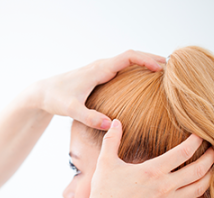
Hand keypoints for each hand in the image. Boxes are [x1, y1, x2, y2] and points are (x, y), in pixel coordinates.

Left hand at [32, 50, 165, 129]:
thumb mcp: (71, 109)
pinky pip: (120, 70)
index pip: (128, 57)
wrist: (42, 93)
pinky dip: (134, 72)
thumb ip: (89, 117)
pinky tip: (141, 83)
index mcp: (98, 70)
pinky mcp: (97, 77)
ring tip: (163, 74)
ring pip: (126, 63)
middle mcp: (100, 66)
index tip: (162, 68)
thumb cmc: (55, 98)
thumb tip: (110, 124)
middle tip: (172, 70)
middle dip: (151, 60)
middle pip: (131, 57)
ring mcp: (99, 70)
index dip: (147, 60)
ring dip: (143, 64)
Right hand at [82, 119, 213, 197]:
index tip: (200, 134)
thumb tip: (114, 122)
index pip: (183, 152)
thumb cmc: (104, 192)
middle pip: (199, 170)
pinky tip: (202, 192)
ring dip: (210, 177)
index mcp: (152, 171)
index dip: (195, 141)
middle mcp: (165, 186)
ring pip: (200, 189)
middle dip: (211, 158)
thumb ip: (112, 140)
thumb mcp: (105, 163)